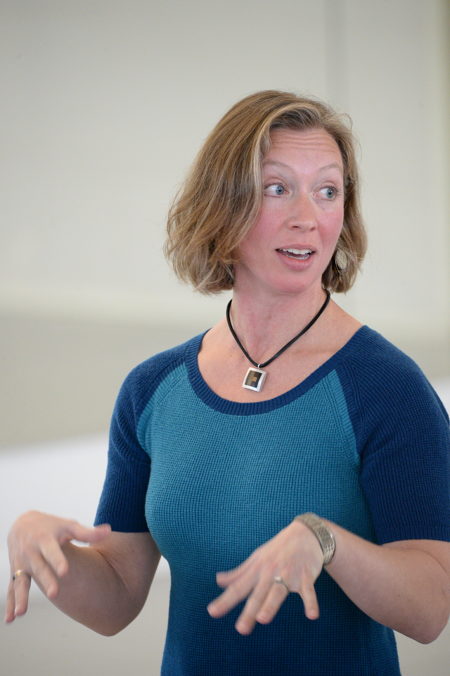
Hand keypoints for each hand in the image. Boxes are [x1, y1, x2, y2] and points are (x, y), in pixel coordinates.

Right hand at [5, 510, 109, 622]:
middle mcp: (31, 552)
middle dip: (46, 580)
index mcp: (44, 539)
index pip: (52, 551)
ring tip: (21, 613)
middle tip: (54, 594)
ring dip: (20, 597)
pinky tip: (11, 620)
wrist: (23, 524)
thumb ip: (87, 532)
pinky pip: (12, 589)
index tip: (65, 571)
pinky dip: (10, 604)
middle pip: (39, 568)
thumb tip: (109, 530)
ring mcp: (22, 564)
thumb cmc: (52, 526)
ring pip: (20, 582)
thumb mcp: (68, 526)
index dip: (58, 560)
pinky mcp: (16, 573)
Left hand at [207, 520, 323, 634]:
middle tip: (241, 629)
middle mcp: (270, 572)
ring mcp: (288, 574)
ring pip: (278, 592)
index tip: (212, 612)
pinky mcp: (306, 576)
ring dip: (271, 604)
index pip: (238, 587)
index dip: (225, 600)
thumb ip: (239, 573)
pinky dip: (311, 602)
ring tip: (262, 619)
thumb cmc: (277, 549)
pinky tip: (312, 615)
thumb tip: (218, 580)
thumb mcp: (256, 558)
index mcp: (257, 570)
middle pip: (258, 594)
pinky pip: (308, 591)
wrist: (305, 533)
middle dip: (249, 611)